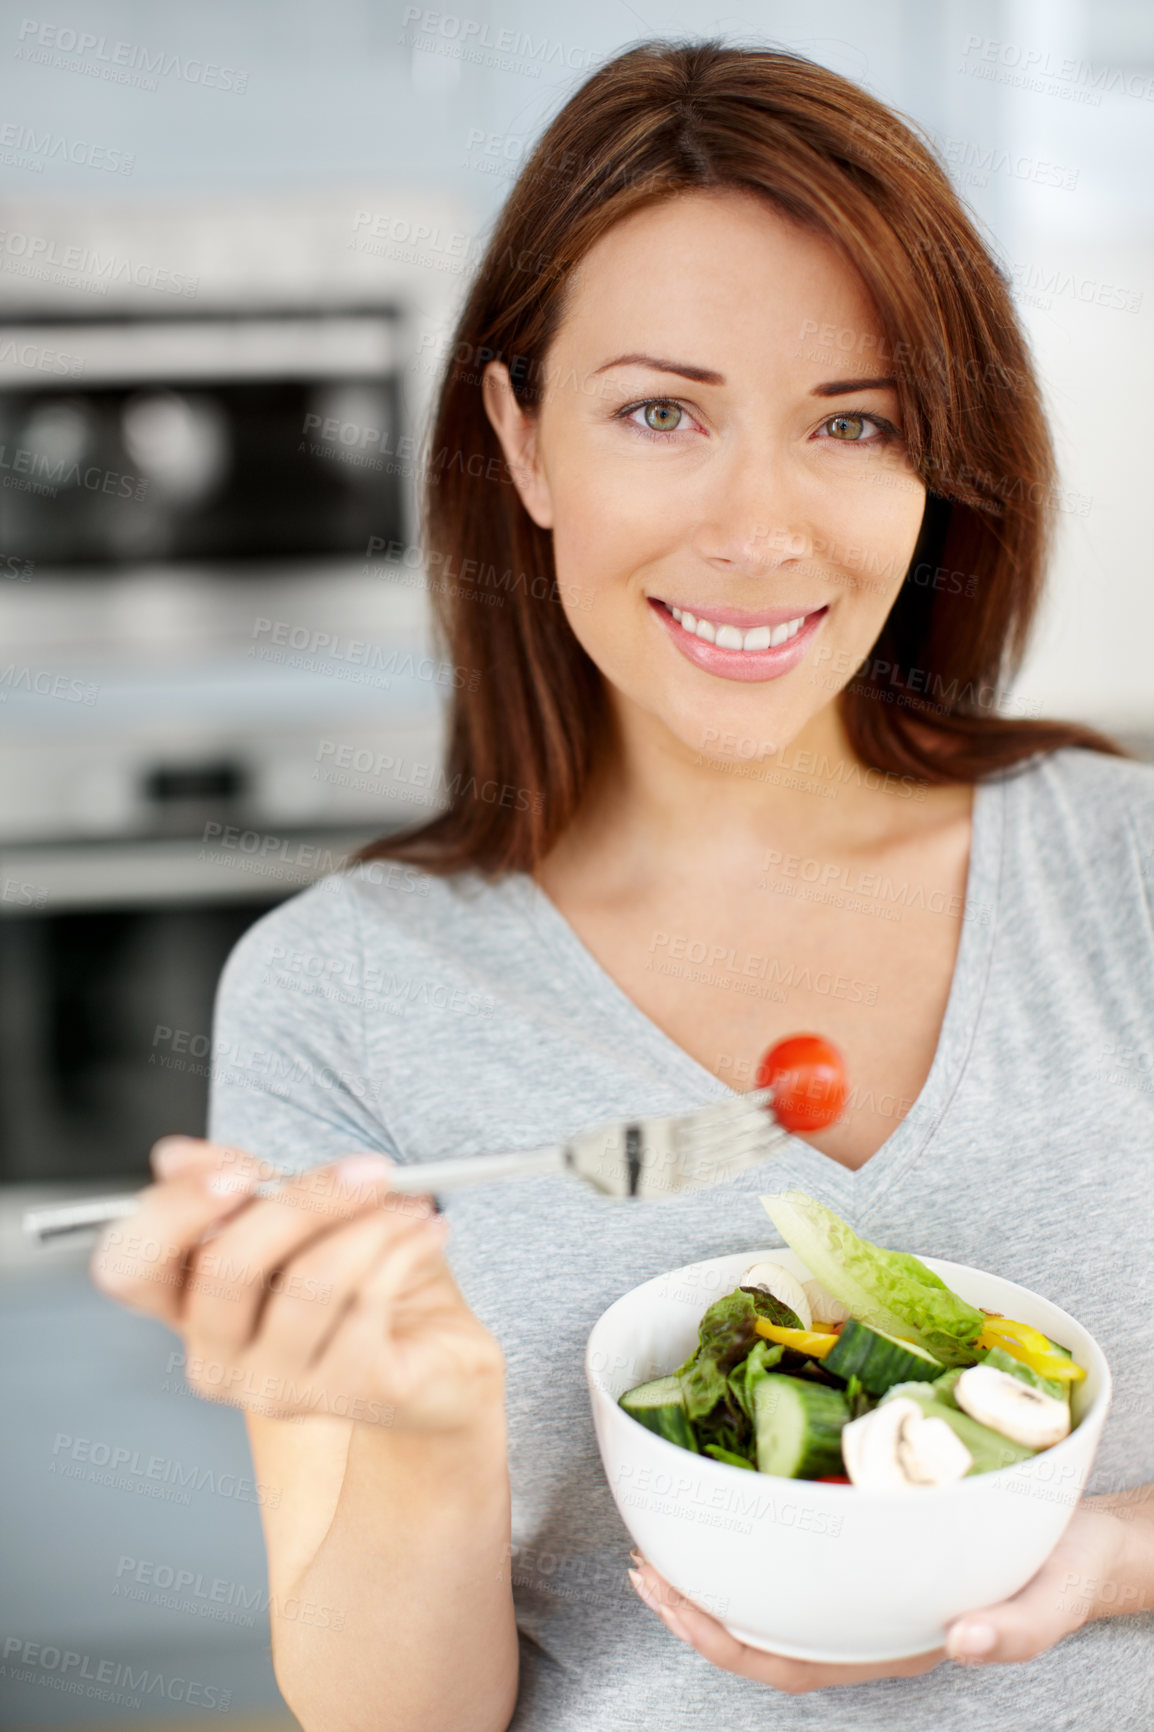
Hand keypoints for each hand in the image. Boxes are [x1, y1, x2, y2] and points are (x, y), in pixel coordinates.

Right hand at [90, 1135, 504, 1431]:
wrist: (441, 1359)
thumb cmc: (363, 1287)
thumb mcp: (300, 1223)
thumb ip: (238, 1188)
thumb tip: (177, 1154)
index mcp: (191, 1307)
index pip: (128, 1269)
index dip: (170, 1214)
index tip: (241, 1171)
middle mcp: (219, 1358)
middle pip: (227, 1265)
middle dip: (305, 1199)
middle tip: (368, 1168)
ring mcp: (280, 1389)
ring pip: (309, 1281)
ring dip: (370, 1223)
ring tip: (411, 1202)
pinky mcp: (352, 1396)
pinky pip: (369, 1301)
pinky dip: (406, 1249)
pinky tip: (429, 1232)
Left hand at [627, 1501, 1130, 1691]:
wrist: (1079, 1540)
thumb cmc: (1060, 1569)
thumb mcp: (1052, 1598)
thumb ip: (1018, 1628)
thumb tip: (968, 1641)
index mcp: (885, 1639)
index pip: (790, 1661)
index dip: (724, 1640)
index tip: (672, 1602)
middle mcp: (857, 1614)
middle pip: (757, 1629)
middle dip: (690, 1606)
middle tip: (640, 1563)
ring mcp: (855, 1581)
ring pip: (765, 1592)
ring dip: (707, 1569)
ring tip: (657, 1534)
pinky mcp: (860, 1536)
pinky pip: (792, 1545)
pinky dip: (747, 1527)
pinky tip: (722, 1493)